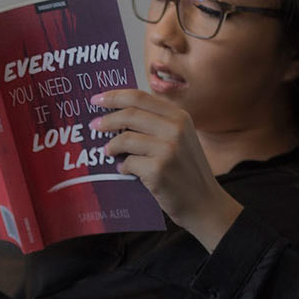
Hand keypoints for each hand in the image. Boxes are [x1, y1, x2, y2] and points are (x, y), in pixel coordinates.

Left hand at [91, 89, 242, 250]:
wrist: (204, 202)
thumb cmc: (186, 170)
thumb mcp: (180, 138)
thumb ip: (157, 123)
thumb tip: (117, 115)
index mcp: (179, 116)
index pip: (140, 97)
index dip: (115, 96)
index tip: (96, 99)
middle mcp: (175, 129)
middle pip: (129, 115)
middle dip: (106, 120)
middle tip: (94, 126)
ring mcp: (168, 149)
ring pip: (125, 139)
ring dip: (112, 147)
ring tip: (109, 152)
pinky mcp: (158, 170)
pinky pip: (128, 163)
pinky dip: (122, 167)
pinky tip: (125, 171)